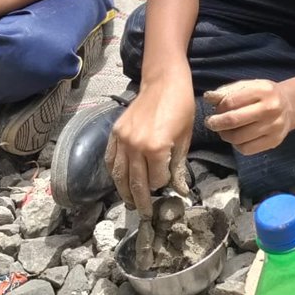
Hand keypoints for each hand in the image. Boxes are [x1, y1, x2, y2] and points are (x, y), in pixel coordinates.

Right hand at [105, 80, 194, 216]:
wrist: (164, 82)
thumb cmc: (180, 107)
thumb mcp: (184, 138)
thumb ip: (178, 167)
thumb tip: (180, 190)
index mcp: (156, 149)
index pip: (156, 181)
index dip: (162, 185)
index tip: (166, 186)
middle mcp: (135, 146)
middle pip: (136, 183)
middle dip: (141, 200)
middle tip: (145, 213)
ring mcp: (122, 140)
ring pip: (119, 175)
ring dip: (124, 192)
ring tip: (130, 202)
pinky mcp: (115, 133)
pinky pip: (110, 159)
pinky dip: (114, 173)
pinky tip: (120, 181)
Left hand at [204, 79, 294, 155]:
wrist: (290, 106)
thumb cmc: (264, 95)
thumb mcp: (249, 85)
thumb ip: (228, 91)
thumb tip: (208, 97)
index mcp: (263, 90)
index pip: (231, 101)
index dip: (218, 107)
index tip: (214, 110)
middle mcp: (271, 108)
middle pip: (234, 120)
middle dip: (216, 123)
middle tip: (210, 123)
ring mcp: (274, 127)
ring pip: (239, 137)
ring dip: (225, 135)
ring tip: (223, 130)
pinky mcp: (274, 141)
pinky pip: (247, 149)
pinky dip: (236, 145)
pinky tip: (236, 138)